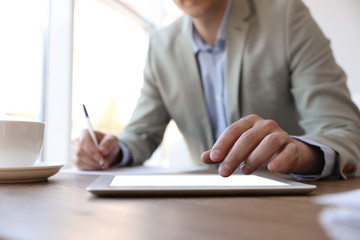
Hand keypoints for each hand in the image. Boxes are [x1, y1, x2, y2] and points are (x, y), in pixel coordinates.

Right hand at [72, 129, 120, 169]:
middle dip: (92, 160)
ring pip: (78, 160)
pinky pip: (79, 166)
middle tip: (103, 164)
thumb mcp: (112, 141)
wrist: (107, 153)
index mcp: (85, 133)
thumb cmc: (108, 144)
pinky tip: (96, 166)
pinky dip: (89, 168)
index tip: (99, 158)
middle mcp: (77, 142)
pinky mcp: (75, 161)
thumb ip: (108, 144)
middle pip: (79, 152)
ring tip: (102, 165)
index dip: (91, 151)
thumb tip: (102, 150)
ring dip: (91, 165)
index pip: (84, 141)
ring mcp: (75, 152)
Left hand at [201, 114, 323, 176]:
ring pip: (268, 143)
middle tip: (224, 172)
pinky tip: (271, 169)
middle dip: (234, 156)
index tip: (214, 158)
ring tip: (245, 171)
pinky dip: (279, 160)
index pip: (233, 131)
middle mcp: (265, 125)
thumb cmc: (257, 148)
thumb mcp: (238, 148)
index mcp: (249, 122)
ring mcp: (280, 134)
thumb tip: (204, 157)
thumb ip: (221, 152)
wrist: (286, 151)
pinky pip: (287, 152)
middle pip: (247, 138)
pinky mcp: (292, 147)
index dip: (223, 144)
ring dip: (254, 158)